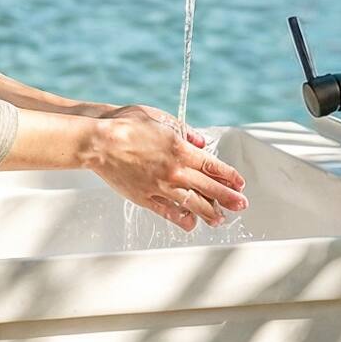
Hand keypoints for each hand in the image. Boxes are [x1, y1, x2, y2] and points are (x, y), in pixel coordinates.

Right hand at [85, 110, 247, 230]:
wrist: (99, 142)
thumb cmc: (125, 125)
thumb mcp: (160, 118)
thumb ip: (184, 131)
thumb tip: (200, 141)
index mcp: (180, 149)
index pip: (213, 166)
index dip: (229, 176)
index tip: (239, 183)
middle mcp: (174, 170)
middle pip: (209, 187)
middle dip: (228, 198)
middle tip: (241, 205)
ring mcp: (160, 186)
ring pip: (192, 203)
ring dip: (209, 212)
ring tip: (220, 219)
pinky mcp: (145, 198)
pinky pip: (168, 212)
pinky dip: (181, 218)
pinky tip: (191, 223)